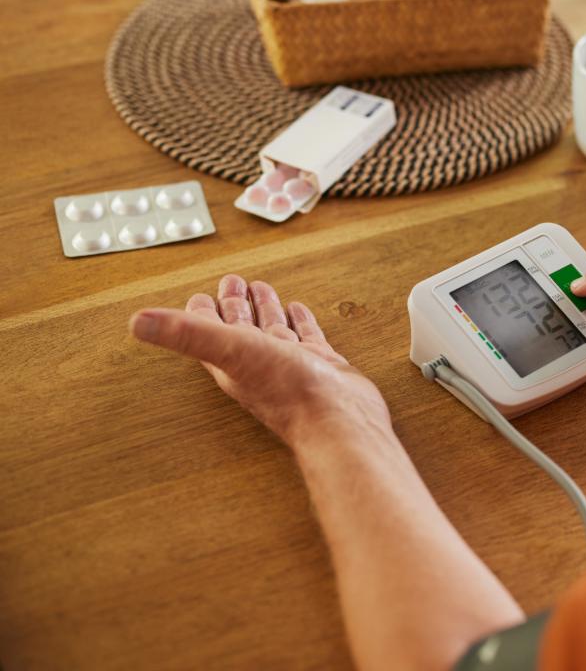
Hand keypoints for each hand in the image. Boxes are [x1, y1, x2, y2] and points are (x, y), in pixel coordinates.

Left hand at [128, 274, 391, 447]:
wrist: (337, 418)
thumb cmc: (287, 391)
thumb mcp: (231, 351)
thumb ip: (187, 334)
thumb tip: (136, 322)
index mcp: (231, 361)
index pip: (208, 331)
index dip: (201, 312)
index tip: (198, 295)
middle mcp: (257, 362)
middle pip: (239, 327)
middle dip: (234, 303)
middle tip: (232, 281)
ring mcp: (289, 364)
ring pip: (271, 330)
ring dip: (264, 309)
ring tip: (261, 289)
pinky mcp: (319, 365)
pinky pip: (306, 337)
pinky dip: (300, 321)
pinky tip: (299, 310)